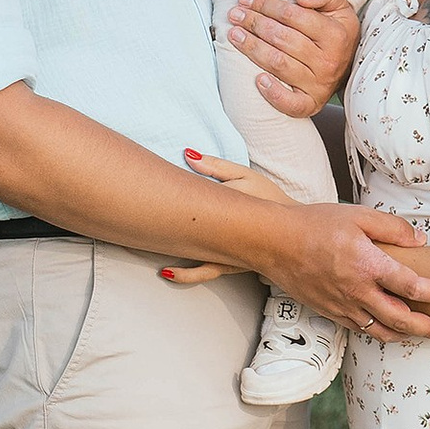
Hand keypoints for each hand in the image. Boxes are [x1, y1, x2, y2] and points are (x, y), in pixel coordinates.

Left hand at [160, 151, 290, 282]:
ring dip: (174, 264)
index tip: (149, 195)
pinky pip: (205, 272)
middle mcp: (230, 238)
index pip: (196, 205)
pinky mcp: (231, 265)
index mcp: (232, 211)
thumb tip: (187, 154)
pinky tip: (166, 272)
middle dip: (163, 233)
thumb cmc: (270, 200)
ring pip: (198, 264)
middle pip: (192, 237)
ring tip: (148, 258)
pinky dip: (186, 274)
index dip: (171, 203)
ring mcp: (231, 256)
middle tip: (133, 232)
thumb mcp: (246, 177)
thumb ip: (217, 167)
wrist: (295, 230)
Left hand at [225, 0, 362, 118]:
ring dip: (252, 48)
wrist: (349, 67)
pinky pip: (291, 103)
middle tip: (235, 14)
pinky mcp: (311, 103)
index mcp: (335, 34)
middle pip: (282, 38)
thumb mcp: (338, 5)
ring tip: (234, 35)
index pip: (293, 15)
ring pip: (279, 64)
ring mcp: (319, 84)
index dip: (266, 5)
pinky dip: (273, 94)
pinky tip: (257, 80)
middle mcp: (328, 60)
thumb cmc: (336, 32)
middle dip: (254, 23)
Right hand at [266, 202, 429, 340]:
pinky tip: (391, 329)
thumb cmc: (316, 224)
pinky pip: (361, 329)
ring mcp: (342, 305)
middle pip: (402, 319)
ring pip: (382, 330)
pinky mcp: (330, 312)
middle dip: (429, 328)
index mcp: (368, 265)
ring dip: (407, 335)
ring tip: (425, 334)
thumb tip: (420, 239)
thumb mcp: (358, 215)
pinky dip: (381, 332)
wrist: (274, 242)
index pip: (412, 286)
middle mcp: (357, 291)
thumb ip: (392, 228)